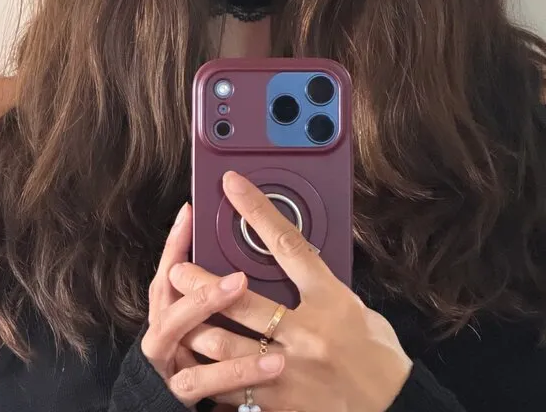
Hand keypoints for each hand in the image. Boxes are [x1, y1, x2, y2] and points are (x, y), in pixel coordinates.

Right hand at [140, 202, 284, 407]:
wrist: (187, 411)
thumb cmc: (205, 361)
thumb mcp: (208, 321)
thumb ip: (219, 295)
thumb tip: (246, 254)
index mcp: (169, 309)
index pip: (169, 269)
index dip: (175, 242)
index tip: (190, 212)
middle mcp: (163, 331)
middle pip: (169, 298)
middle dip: (202, 284)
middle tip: (238, 277)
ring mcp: (169, 362)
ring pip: (183, 335)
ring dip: (212, 311)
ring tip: (244, 294)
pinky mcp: (183, 391)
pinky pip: (206, 382)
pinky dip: (240, 371)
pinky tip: (274, 363)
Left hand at [169, 172, 412, 411]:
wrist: (395, 409)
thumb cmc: (377, 355)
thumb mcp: (354, 306)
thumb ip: (320, 285)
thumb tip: (292, 263)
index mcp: (330, 297)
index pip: (286, 243)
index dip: (256, 210)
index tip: (232, 186)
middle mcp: (308, 331)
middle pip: (242, 298)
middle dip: (203, 283)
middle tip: (180, 271)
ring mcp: (292, 370)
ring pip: (228, 346)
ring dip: (198, 330)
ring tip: (179, 319)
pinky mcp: (283, 403)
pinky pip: (238, 388)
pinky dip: (217, 376)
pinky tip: (200, 367)